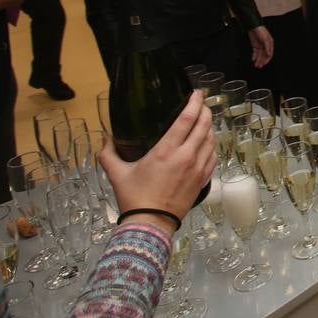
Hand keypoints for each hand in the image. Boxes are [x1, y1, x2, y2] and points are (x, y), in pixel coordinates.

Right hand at [98, 91, 214, 234]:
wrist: (150, 224)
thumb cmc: (134, 198)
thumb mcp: (117, 174)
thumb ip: (108, 153)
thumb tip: (104, 138)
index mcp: (166, 151)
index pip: (187, 119)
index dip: (194, 103)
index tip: (196, 93)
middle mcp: (186, 156)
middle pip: (203, 126)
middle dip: (205, 110)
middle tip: (201, 103)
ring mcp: (198, 168)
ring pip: (211, 140)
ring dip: (209, 127)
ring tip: (204, 120)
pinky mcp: (203, 180)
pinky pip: (213, 156)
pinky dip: (211, 146)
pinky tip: (207, 144)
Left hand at [248, 26, 274, 67]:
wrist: (252, 26)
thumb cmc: (261, 31)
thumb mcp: (265, 39)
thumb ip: (267, 47)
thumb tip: (269, 54)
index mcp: (270, 43)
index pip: (269, 54)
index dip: (267, 59)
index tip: (264, 64)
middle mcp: (265, 45)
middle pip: (264, 55)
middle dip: (262, 61)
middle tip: (259, 66)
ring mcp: (260, 45)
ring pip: (259, 55)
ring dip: (258, 60)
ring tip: (256, 65)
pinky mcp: (255, 45)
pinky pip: (255, 52)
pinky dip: (254, 56)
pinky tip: (253, 59)